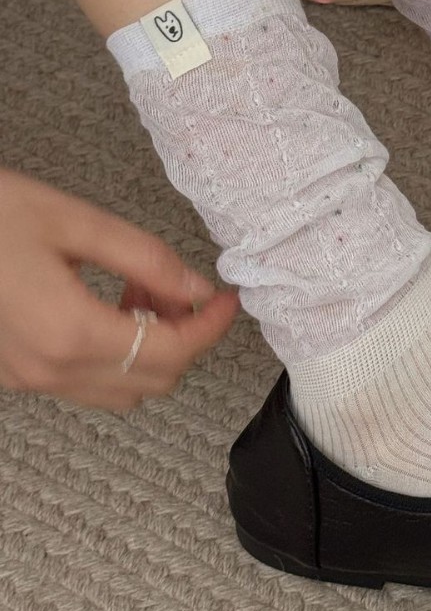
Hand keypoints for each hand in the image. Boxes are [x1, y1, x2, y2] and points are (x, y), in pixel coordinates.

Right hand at [0, 169, 238, 410]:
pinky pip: (86, 383)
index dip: (211, 328)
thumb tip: (198, 287)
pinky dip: (117, 354)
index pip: (171, 352)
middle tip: (183, 287)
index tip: (228, 299)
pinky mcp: (12, 374)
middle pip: (152, 381)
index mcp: (68, 332)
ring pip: (121, 390)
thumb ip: (145, 257)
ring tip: (143, 290)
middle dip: (184, 337)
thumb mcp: (74, 221)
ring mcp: (26, 379)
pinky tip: (109, 305)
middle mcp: (48, 369)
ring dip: (152, 349)